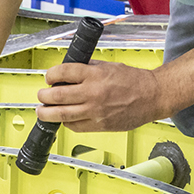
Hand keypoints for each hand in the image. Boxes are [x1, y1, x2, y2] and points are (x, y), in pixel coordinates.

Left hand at [36, 60, 168, 131]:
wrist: (153, 96)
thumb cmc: (134, 81)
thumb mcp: (109, 66)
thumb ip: (88, 68)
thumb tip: (68, 72)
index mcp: (94, 74)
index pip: (62, 72)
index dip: (50, 75)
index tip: (48, 78)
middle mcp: (93, 93)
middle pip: (56, 96)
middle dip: (43, 96)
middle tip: (41, 95)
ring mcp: (95, 111)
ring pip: (61, 115)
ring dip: (46, 113)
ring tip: (42, 111)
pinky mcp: (100, 125)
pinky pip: (75, 127)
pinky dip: (65, 123)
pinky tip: (64, 118)